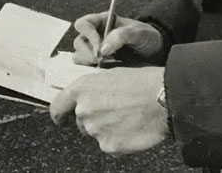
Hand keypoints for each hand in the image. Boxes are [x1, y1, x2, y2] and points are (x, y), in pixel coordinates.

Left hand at [50, 65, 167, 154]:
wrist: (164, 98)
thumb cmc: (142, 82)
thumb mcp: (111, 76)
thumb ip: (93, 90)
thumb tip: (89, 98)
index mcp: (82, 88)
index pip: (57, 107)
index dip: (59, 115)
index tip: (61, 119)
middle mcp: (84, 110)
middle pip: (81, 122)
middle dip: (94, 120)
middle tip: (115, 112)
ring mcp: (95, 130)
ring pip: (96, 134)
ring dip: (107, 129)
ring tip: (128, 118)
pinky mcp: (109, 146)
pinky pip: (110, 145)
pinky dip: (119, 140)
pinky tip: (133, 129)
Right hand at [71, 13, 163, 65]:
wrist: (155, 52)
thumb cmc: (146, 37)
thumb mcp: (139, 32)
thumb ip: (121, 36)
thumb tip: (102, 49)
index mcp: (102, 22)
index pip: (83, 24)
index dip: (88, 34)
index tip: (99, 46)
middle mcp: (95, 35)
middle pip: (78, 42)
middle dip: (87, 52)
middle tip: (101, 59)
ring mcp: (95, 50)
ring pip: (79, 56)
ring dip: (88, 62)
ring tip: (104, 65)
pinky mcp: (98, 64)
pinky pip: (86, 68)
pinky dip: (91, 71)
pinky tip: (104, 71)